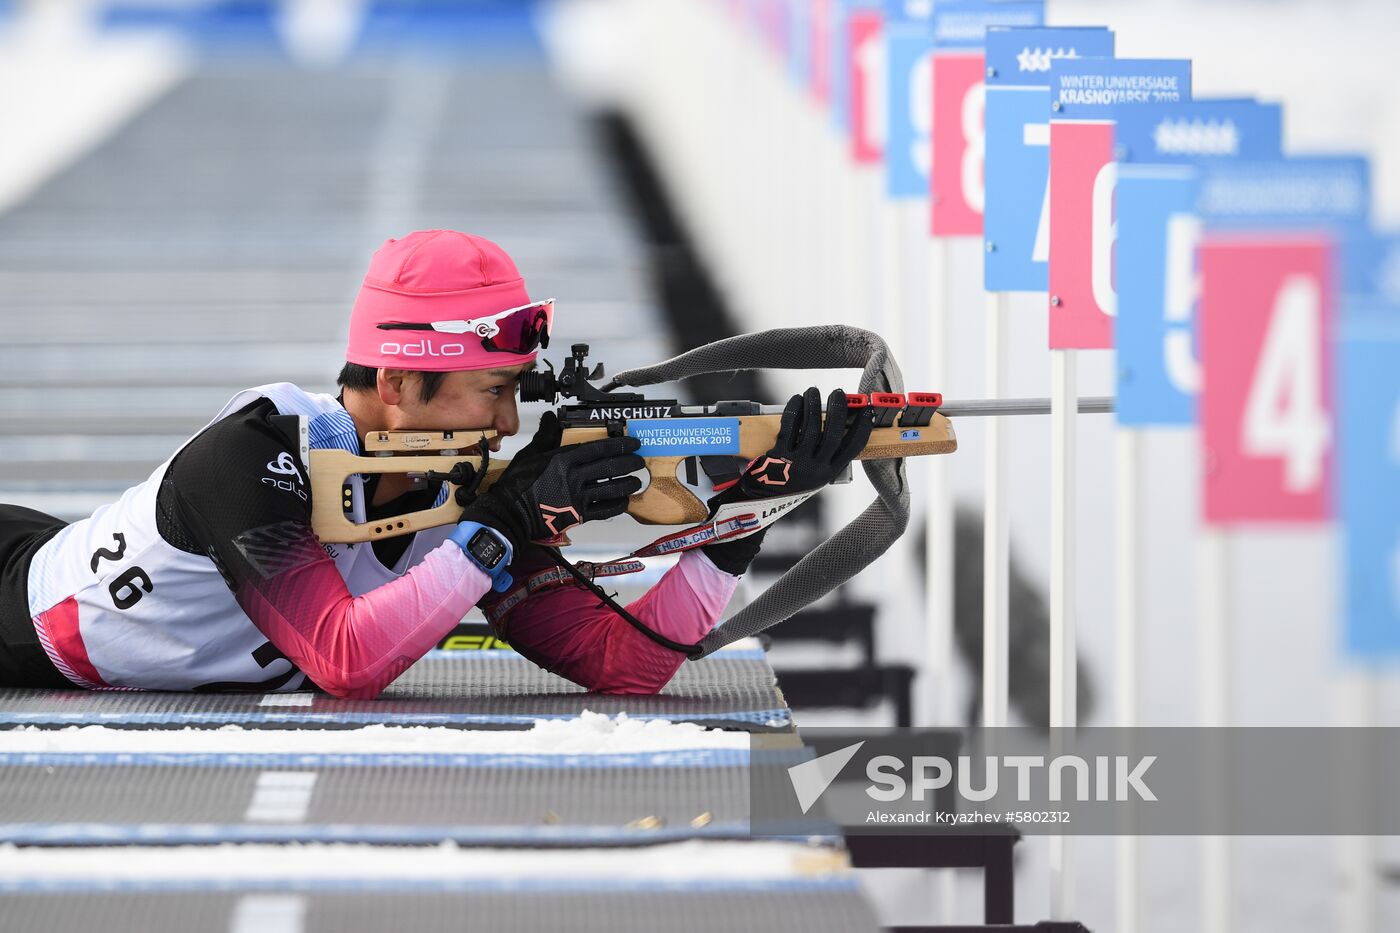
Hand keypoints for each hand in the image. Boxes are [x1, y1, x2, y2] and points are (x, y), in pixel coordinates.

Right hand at [460, 411, 643, 547]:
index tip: (632, 443)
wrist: (509, 513)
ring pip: (611, 489)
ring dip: (628, 484)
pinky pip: (604, 510)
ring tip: (636, 481)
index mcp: (563, 459)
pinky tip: (624, 502)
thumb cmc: (517, 484)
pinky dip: (617, 505)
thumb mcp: (530, 453)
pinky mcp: (578, 515)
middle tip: (639, 460)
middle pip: (609, 467)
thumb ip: (546, 435)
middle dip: (629, 463)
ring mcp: (577, 497)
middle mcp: (573, 477)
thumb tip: (551, 417)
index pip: (598, 449)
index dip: (619, 445)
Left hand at [726, 387, 872, 500]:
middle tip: (838, 393)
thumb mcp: (815, 475)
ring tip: (813, 391)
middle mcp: (815, 469)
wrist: (762, 498)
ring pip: (810, 427)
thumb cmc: (790, 482)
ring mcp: (797, 462)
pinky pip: (789, 427)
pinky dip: (794, 410)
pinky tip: (797, 400)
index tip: (867, 412)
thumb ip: (825, 455)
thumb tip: (833, 422)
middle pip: (832, 434)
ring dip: (813, 405)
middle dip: (837, 410)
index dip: (862, 428)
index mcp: (828, 473)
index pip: (852, 449)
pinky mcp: (779, 455)